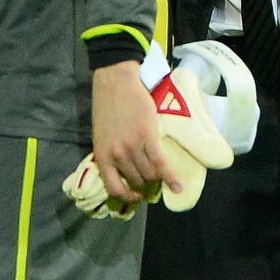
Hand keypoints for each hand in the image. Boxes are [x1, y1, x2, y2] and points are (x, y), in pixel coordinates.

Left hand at [90, 60, 168, 203]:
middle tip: (153, 178)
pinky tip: (178, 186)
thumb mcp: (101, 135)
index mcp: (102, 156)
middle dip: (146, 183)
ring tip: (162, 174)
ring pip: (150, 174)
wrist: (116, 83)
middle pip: (137, 181)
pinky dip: (171, 178)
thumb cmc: (108, 107)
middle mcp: (116, 155)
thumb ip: (109, 153)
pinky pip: (161, 164)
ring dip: (157, 177)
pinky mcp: (148, 137)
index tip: (136, 196)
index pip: (113, 188)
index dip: (127, 196)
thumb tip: (121, 171)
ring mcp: (132, 147)